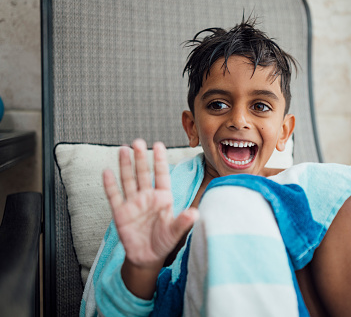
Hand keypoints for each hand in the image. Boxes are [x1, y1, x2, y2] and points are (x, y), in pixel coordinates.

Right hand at [103, 139, 198, 269]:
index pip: (161, 175)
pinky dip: (110, 185)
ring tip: (123, 149)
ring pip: (128, 180)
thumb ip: (183, 222)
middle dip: (141, 158)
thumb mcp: (175, 233)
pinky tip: (107, 172)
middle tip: (138, 142)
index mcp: (163, 198)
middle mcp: (147, 197)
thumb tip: (195, 214)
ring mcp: (133, 203)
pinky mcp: (120, 213)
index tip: (159, 144)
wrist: (147, 257)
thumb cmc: (163, 242)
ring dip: (125, 166)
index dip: (160, 161)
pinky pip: (114, 197)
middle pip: (143, 174)